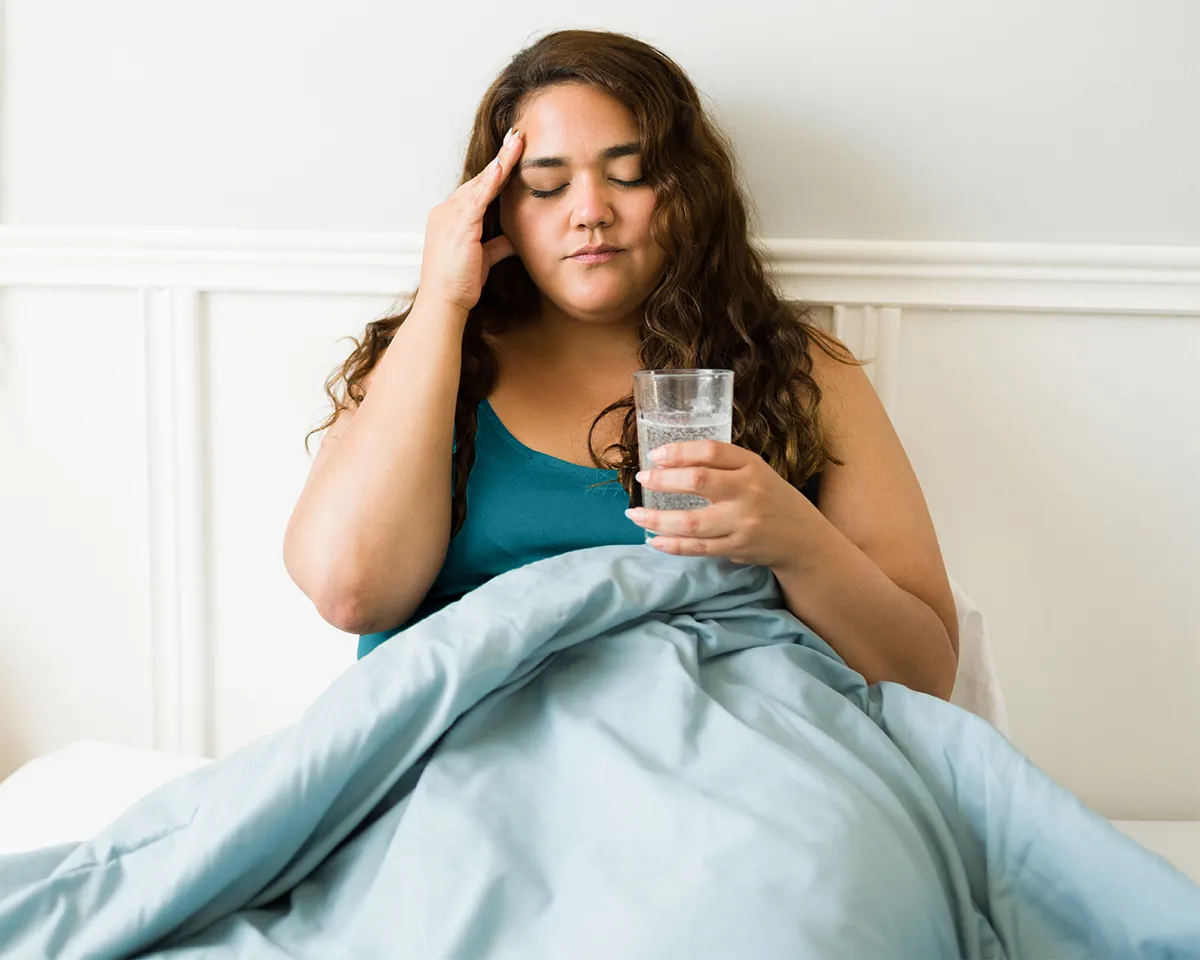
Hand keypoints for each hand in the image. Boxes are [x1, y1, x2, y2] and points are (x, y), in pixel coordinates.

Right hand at [418, 128, 524, 313]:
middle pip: (479, 179)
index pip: (477, 189)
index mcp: (450, 218)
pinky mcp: (459, 224)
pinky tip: (504, 164)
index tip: (511, 154)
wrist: (443, 302)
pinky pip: (479, 197)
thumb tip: (514, 239)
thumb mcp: (483, 259)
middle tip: (518, 136)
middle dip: (500, 157)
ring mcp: (450, 216)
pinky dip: (492, 180)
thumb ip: (497, 245)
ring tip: (518, 142)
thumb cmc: (458, 285)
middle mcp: (446, 211)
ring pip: (481, 182)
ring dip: (501, 161)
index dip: (496, 172)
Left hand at [626, 441, 816, 568]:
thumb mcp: (755, 472)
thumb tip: (669, 462)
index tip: (655, 456)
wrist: (804, 538)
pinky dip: (673, 545)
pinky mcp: (738, 548)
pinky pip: (698, 548)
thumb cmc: (771, 499)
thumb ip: (722, 466)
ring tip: (634, 515)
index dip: (679, 451)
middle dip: (663, 480)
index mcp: (752, 465)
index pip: (711, 451)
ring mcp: (743, 523)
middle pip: (698, 481)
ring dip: (657, 519)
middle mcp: (748, 491)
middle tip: (641, 479)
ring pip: (692, 522)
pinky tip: (654, 539)